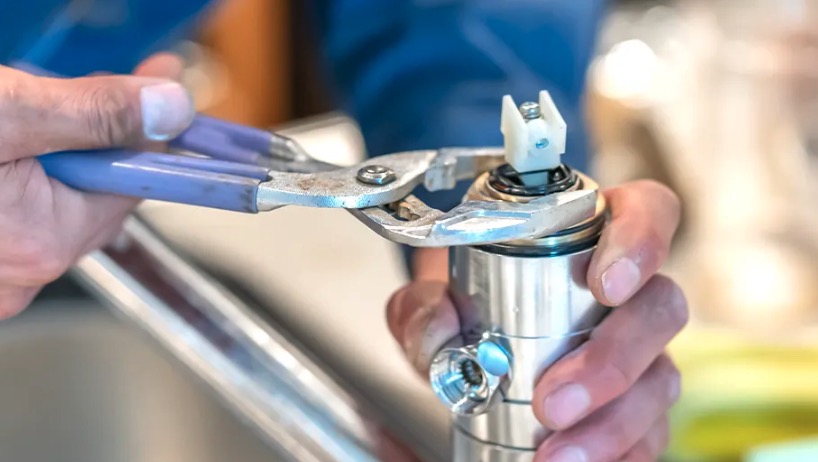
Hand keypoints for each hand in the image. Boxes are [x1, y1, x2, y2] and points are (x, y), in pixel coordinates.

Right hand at [0, 53, 193, 316]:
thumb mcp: (7, 114)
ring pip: (56, 202)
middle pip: (96, 195)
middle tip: (97, 88)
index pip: (134, 186)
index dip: (149, 135)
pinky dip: (26, 178)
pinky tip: (14, 147)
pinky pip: (21, 215)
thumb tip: (170, 110)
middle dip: (100, 142)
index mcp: (44, 243)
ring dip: (60, 156)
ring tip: (31, 112)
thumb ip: (93, 115)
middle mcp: (22, 274)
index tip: (169, 100)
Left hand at [387, 180, 687, 461]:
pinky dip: (617, 453)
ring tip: (553, 452)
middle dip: (610, 360)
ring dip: (610, 423)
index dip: (641, 241)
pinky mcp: (640, 402)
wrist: (472, 341)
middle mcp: (631, 290)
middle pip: (661, 307)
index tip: (604, 284)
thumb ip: (423, 304)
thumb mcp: (433, 292)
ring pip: (660, 378)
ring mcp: (644, 349)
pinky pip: (651, 431)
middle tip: (552, 398)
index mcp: (594, 236)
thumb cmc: (473, 298)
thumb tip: (439, 332)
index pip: (648, 212)